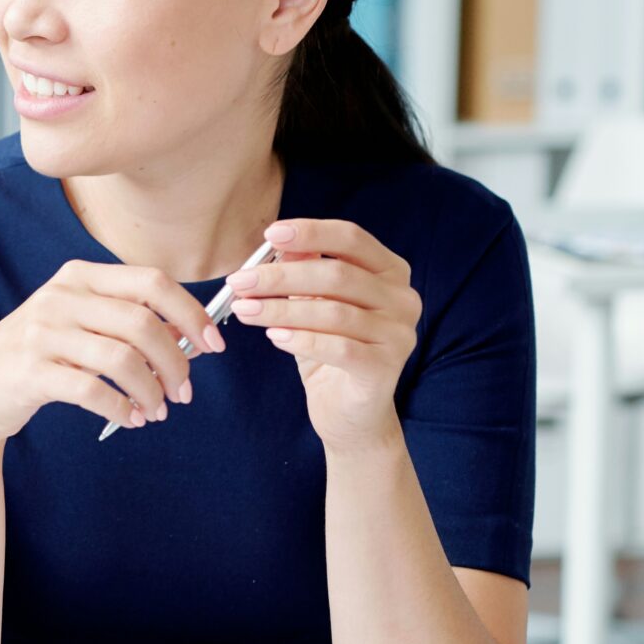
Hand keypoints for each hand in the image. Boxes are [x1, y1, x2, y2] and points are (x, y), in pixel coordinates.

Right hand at [0, 258, 224, 445]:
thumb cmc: (38, 356)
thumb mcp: (77, 323)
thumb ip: (125, 320)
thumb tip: (188, 334)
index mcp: (78, 277)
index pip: (152, 282)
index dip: (190, 313)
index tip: (212, 344)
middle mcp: (59, 298)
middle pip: (143, 323)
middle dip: (176, 362)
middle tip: (184, 391)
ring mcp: (42, 334)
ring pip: (122, 359)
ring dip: (152, 390)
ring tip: (157, 411)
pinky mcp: (31, 373)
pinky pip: (93, 391)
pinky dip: (121, 408)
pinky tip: (130, 419)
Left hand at [226, 218, 420, 451]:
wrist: (351, 412)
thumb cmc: (330, 349)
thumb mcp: (314, 304)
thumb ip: (305, 272)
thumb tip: (280, 243)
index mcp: (390, 272)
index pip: (352, 238)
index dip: (311, 232)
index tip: (270, 234)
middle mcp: (403, 298)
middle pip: (337, 275)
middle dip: (281, 277)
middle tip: (240, 282)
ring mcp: (399, 334)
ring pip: (334, 312)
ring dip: (281, 309)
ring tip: (244, 310)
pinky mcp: (387, 367)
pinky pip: (339, 347)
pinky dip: (301, 340)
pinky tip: (273, 337)